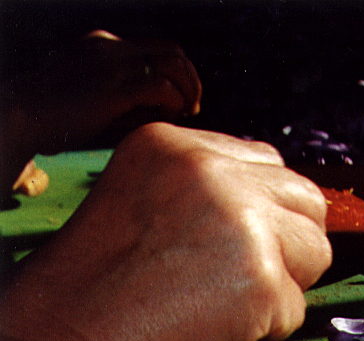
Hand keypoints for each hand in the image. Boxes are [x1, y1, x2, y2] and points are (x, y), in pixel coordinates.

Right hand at [0, 123, 329, 340]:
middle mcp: (209, 170)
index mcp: (170, 144)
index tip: (223, 251)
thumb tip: (286, 209)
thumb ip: (209, 195)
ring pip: (316, 250)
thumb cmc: (98, 298)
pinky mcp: (262, 277)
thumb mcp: (144, 209)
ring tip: (216, 306)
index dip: (261, 213)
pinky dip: (267, 331)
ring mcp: (240, 220)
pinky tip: (213, 332)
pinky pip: (298, 307)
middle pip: (306, 199)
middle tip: (229, 283)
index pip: (267, 162)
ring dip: (282, 288)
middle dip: (286, 245)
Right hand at [4, 30, 202, 187]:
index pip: (158, 49)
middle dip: (190, 81)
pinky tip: (167, 117)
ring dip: (187, 91)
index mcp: (103, 45)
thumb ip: (130, 98)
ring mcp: (111, 63)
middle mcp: (109, 47)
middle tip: (191, 108)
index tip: (182, 100)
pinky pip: (162, 87)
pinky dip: (174, 102)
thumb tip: (174, 109)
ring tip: (181, 113)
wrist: (20, 119)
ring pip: (174, 65)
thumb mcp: (94, 99)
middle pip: (173, 52)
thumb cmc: (56, 121)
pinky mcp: (114, 85)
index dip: (179, 73)